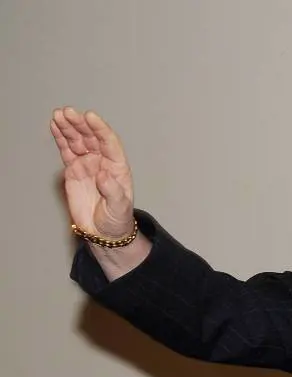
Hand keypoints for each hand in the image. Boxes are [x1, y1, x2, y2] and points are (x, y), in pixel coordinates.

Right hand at [51, 107, 134, 238]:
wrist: (103, 231)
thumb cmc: (117, 219)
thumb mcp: (119, 208)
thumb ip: (112, 191)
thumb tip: (103, 174)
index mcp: (118, 167)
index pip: (109, 143)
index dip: (100, 128)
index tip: (90, 117)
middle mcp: (103, 162)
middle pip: (91, 138)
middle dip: (80, 124)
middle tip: (68, 112)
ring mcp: (88, 164)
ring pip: (78, 141)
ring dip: (69, 127)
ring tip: (58, 115)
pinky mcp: (74, 170)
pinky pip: (67, 150)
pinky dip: (61, 138)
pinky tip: (55, 126)